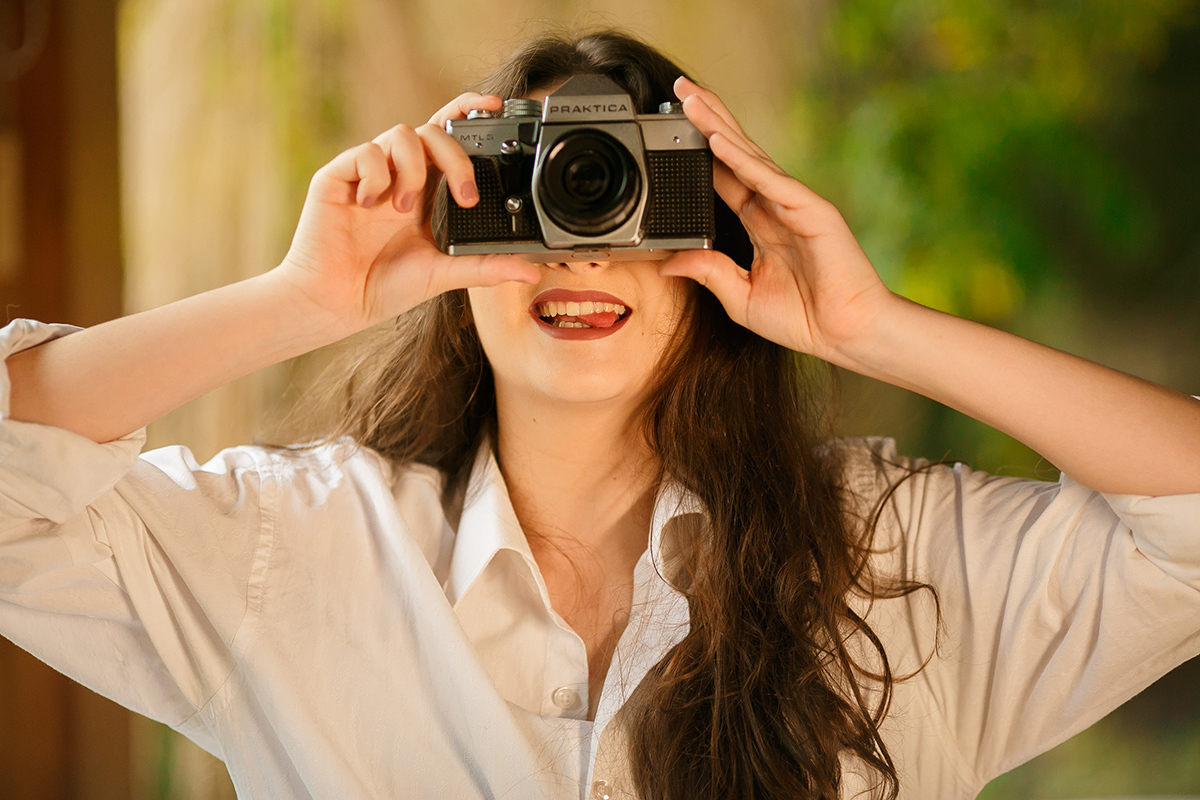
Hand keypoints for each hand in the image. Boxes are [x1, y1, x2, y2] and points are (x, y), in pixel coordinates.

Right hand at [272, 93, 539, 336]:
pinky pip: (365, 152)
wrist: (335, 303)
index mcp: (426, 191)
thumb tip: (530, 268)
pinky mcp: (338, 176)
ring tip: (404, 209)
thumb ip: (486, 267)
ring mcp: (369, 173)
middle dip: (457, 157)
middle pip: (434, 131)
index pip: (450, 138)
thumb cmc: (384, 287)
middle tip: (465, 198)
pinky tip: (369, 203)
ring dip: (414, 170)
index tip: (497, 107)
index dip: (470, 113)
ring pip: (402, 134)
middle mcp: (399, 175)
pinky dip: (375, 175)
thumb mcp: (444, 274)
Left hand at [659, 76, 895, 361]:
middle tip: (679, 90)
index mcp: (761, 223)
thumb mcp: (740, 297)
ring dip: (719, 127)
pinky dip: (743, 161)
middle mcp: (776, 206)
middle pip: (735, 153)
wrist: (847, 335)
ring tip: (692, 101)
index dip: (700, 150)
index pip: (724, 176)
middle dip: (707, 120)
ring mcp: (794, 204)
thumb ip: (707, 274)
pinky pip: (770, 181)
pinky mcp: (811, 211)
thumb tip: (668, 263)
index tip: (673, 127)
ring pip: (750, 156)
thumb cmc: (804, 319)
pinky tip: (719, 142)